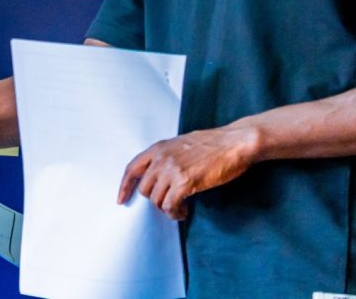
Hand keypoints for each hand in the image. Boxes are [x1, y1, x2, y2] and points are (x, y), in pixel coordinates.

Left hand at [117, 125, 259, 219]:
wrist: (234, 143)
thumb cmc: (213, 144)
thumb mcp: (182, 144)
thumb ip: (167, 157)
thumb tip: (160, 176)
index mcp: (159, 148)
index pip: (132, 168)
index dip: (124, 186)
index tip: (121, 199)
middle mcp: (161, 158)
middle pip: (144, 189)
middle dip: (155, 200)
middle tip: (169, 203)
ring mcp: (172, 170)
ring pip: (156, 200)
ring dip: (167, 209)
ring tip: (179, 209)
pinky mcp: (185, 182)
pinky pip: (170, 206)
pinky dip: (175, 213)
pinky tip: (184, 212)